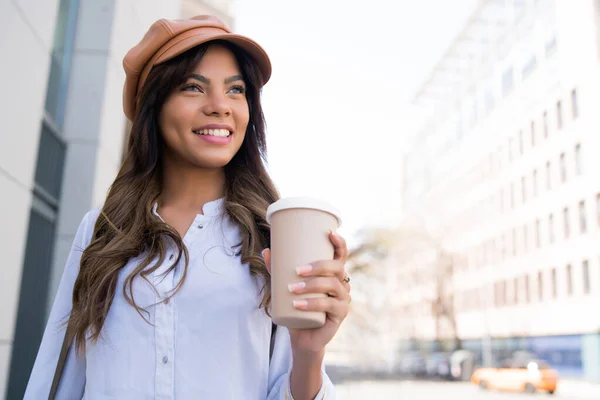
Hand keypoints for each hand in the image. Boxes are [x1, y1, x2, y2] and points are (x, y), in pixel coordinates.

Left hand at [262, 230, 350, 353]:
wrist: (302, 336)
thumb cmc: (297, 307)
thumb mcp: (286, 286)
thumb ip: (277, 270)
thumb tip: (266, 251)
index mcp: (332, 273)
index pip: (341, 255)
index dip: (339, 243)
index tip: (329, 233)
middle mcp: (341, 283)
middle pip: (337, 268)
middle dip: (318, 266)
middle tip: (297, 271)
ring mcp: (343, 299)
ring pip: (333, 286)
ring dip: (312, 286)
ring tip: (292, 289)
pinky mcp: (340, 314)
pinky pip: (330, 306)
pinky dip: (312, 304)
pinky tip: (298, 304)